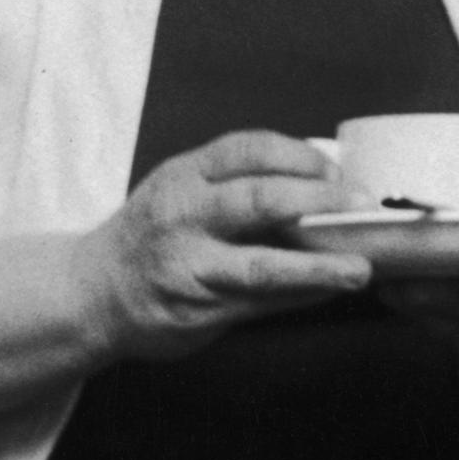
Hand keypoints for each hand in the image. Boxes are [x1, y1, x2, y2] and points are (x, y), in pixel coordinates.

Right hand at [72, 130, 369, 358]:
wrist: (94, 291)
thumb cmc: (157, 234)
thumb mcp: (185, 190)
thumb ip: (241, 180)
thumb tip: (331, 174)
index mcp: (184, 175)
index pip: (246, 150)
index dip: (299, 156)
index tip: (338, 167)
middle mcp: (182, 216)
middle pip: (258, 201)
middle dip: (319, 202)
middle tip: (364, 206)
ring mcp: (187, 265)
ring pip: (262, 266)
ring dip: (318, 267)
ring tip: (359, 269)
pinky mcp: (196, 309)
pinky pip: (260, 303)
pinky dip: (301, 295)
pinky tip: (330, 290)